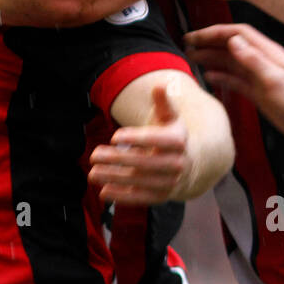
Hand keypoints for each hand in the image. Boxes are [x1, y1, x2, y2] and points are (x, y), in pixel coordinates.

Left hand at [89, 83, 188, 203]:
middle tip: (94, 155)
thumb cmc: (171, 136)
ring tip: (93, 173)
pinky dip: (121, 196)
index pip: (159, 139)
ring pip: (139, 181)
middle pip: (145, 162)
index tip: (114, 136)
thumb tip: (160, 85)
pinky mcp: (162, 197)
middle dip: (117, 159)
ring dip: (114, 178)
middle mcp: (178, 163)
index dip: (136, 138)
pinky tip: (103, 192)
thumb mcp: (170, 118)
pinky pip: (140, 198)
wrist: (191, 164)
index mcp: (179, 141)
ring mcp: (170, 182)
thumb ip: (163, 103)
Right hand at [185, 23, 283, 144]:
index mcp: (267, 53)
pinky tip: (208, 77)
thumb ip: (253, 59)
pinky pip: (235, 80)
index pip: (237, 34)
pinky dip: (220, 76)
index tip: (195, 36)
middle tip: (187, 44)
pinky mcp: (259, 92)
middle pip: (230, 45)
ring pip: (230, 62)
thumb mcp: (275, 79)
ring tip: (192, 58)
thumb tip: (232, 41)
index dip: (214, 32)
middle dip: (209, 42)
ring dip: (211, 58)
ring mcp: (259, 76)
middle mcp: (261, 61)